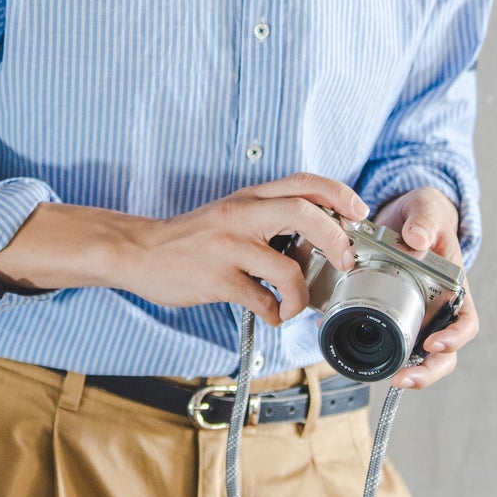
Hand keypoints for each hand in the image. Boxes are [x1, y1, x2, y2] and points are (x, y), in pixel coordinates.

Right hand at [0, 175, 367, 324]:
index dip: (339, 194)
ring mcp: (228, 247)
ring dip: (302, 294)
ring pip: (288, 267)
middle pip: (305, 213)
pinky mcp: (217, 279)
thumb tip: (315, 239)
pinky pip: (261, 300)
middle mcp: (241, 215)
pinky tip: (269, 314)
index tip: (358, 213)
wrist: (138, 252)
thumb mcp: (230, 214)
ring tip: (294, 305)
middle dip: (337, 239)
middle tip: (346, 261)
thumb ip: (267, 218)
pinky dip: (274, 313)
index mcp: (248, 197)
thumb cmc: (189, 238)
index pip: (303, 182)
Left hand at [369, 186, 477, 392]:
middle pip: (445, 352)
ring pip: (420, 354)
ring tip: (392, 379)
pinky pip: (392, 339)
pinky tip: (367, 358)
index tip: (435, 342)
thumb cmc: (423, 215)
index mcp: (454, 287)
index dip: (455, 337)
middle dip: (429, 371)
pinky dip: (384, 352)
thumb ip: (424, 220)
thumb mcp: (426, 209)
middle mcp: (439, 308)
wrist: (403, 217)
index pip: (466, 322)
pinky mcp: (395, 314)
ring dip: (410, 372)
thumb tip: (418, 239)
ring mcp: (418, 315)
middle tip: (406, 378)